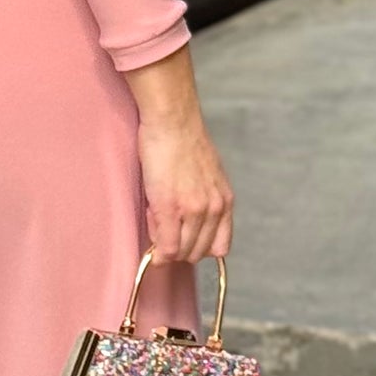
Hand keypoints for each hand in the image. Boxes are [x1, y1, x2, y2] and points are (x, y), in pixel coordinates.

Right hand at [121, 45, 233, 263]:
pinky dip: (158, 251)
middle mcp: (214, 209)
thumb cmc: (184, 142)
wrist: (173, 122)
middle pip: (198, 252)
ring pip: (182, 252)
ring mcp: (193, 211)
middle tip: (163, 226)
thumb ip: (205, 200)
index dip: (199, 248)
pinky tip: (151, 234)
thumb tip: (189, 223)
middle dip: (179, 247)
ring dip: (166, 245)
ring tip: (155, 218)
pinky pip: (166, 245)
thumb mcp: (208, 175)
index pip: (219, 247)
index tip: (183, 241)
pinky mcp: (170, 207)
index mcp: (225, 202)